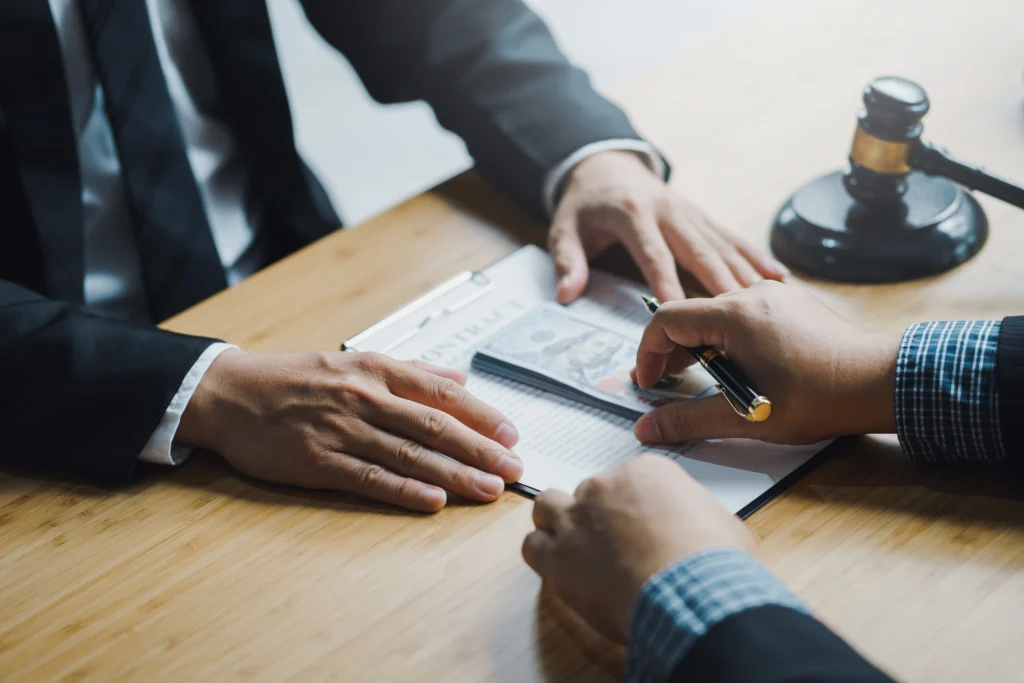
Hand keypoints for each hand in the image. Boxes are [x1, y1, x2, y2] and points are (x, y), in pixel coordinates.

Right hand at [178, 350, 522, 512]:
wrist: (233, 393)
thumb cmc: (297, 377)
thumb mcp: (357, 361)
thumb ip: (412, 369)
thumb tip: (460, 375)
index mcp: (377, 370)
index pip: (442, 393)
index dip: (482, 415)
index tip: (511, 434)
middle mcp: (365, 397)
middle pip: (435, 426)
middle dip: (480, 450)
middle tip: (513, 469)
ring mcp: (342, 430)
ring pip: (410, 454)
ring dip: (454, 474)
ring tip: (488, 490)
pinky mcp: (319, 461)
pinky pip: (370, 477)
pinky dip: (405, 490)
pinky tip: (433, 501)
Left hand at [521, 454, 753, 641]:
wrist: (692, 591)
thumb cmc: (712, 559)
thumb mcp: (719, 521)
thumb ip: (693, 513)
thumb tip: (692, 525)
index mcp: (644, 472)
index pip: (624, 480)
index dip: (629, 505)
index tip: (637, 525)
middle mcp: (604, 487)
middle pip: (587, 492)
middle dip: (595, 515)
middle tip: (610, 542)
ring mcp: (576, 519)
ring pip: (548, 506)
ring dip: (557, 524)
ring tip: (574, 548)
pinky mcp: (557, 555)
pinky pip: (532, 545)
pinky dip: (543, 554)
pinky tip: (560, 568)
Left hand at [549, 151, 787, 304]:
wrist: (607, 166)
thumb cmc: (585, 205)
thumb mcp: (565, 229)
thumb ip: (568, 260)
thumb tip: (567, 294)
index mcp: (634, 214)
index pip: (653, 254)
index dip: (667, 283)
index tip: (682, 311)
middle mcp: (668, 211)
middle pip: (698, 250)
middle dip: (719, 282)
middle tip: (739, 314)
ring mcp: (690, 212)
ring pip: (722, 245)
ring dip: (745, 274)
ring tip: (768, 303)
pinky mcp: (703, 217)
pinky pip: (732, 238)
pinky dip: (756, 257)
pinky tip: (779, 278)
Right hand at [633, 281, 899, 444]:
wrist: (881, 382)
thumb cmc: (819, 397)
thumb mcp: (745, 416)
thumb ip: (689, 420)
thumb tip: (648, 429)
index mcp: (734, 314)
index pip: (667, 319)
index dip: (648, 352)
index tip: (649, 382)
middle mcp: (752, 295)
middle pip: (691, 315)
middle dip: (672, 351)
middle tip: (665, 383)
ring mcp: (775, 296)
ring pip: (718, 315)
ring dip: (702, 346)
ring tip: (704, 379)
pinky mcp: (792, 305)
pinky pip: (745, 316)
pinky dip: (729, 339)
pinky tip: (740, 368)